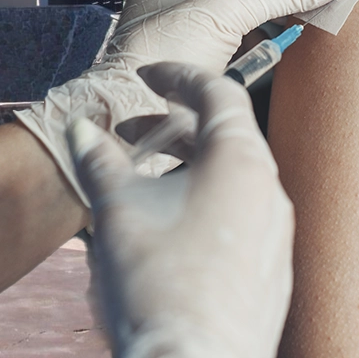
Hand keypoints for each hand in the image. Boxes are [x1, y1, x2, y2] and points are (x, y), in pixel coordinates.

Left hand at [16, 0, 358, 205]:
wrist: (129, 118)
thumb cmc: (163, 52)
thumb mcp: (229, 8)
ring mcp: (197, 31)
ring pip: (256, 11)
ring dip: (290, 11)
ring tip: (327, 13)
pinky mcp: (208, 66)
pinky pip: (251, 44)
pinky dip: (277, 42)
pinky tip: (301, 42)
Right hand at [66, 62, 292, 357]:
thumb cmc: (157, 282)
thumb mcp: (118, 208)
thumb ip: (100, 160)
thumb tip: (81, 130)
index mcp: (242, 161)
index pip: (219, 92)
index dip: (180, 76)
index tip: (151, 75)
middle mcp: (271, 191)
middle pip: (227, 137)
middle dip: (176, 128)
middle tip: (134, 132)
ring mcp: (277, 235)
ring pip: (233, 181)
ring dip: (189, 169)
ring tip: (144, 183)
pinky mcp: (272, 272)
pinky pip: (240, 220)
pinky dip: (206, 206)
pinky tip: (169, 230)